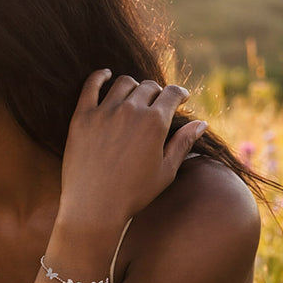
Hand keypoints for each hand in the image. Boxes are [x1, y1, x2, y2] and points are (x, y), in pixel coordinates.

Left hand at [60, 70, 207, 224]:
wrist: (93, 208)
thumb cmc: (133, 194)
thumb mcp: (165, 171)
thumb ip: (183, 143)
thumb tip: (201, 123)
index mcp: (155, 122)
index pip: (172, 93)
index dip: (179, 93)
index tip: (180, 97)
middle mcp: (130, 111)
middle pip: (148, 87)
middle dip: (156, 93)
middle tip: (156, 103)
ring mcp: (104, 112)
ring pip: (123, 83)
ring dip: (133, 86)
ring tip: (134, 96)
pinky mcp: (81, 118)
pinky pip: (90, 86)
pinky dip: (99, 76)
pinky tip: (105, 75)